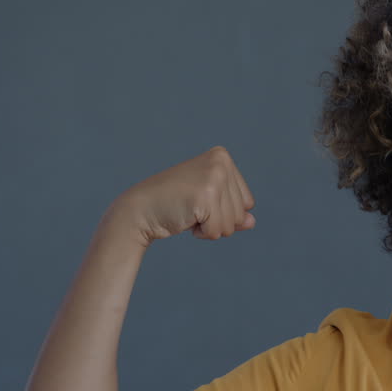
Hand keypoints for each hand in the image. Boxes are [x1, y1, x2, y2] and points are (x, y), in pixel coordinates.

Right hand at [110, 146, 256, 246]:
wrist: (140, 210)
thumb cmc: (175, 205)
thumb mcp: (210, 204)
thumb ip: (234, 212)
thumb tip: (252, 221)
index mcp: (222, 157)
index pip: (247, 202)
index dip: (224, 211)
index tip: (200, 200)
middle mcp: (220, 162)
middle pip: (241, 213)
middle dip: (218, 220)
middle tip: (192, 207)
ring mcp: (214, 177)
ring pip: (232, 224)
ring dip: (210, 227)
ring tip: (189, 211)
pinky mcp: (205, 196)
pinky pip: (217, 231)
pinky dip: (203, 233)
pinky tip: (186, 219)